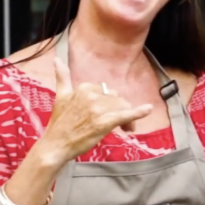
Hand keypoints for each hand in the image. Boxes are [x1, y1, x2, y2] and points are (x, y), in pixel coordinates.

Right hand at [38, 57, 154, 163]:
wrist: (55, 144)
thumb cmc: (59, 123)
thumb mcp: (60, 96)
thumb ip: (62, 77)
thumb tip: (58, 59)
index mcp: (84, 88)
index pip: (108, 92)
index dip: (111, 104)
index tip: (108, 115)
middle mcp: (92, 96)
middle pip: (117, 100)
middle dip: (120, 111)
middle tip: (121, 125)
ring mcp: (98, 109)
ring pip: (123, 108)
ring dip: (128, 118)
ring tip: (126, 129)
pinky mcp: (105, 122)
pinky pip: (126, 114)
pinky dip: (139, 112)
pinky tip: (148, 109)